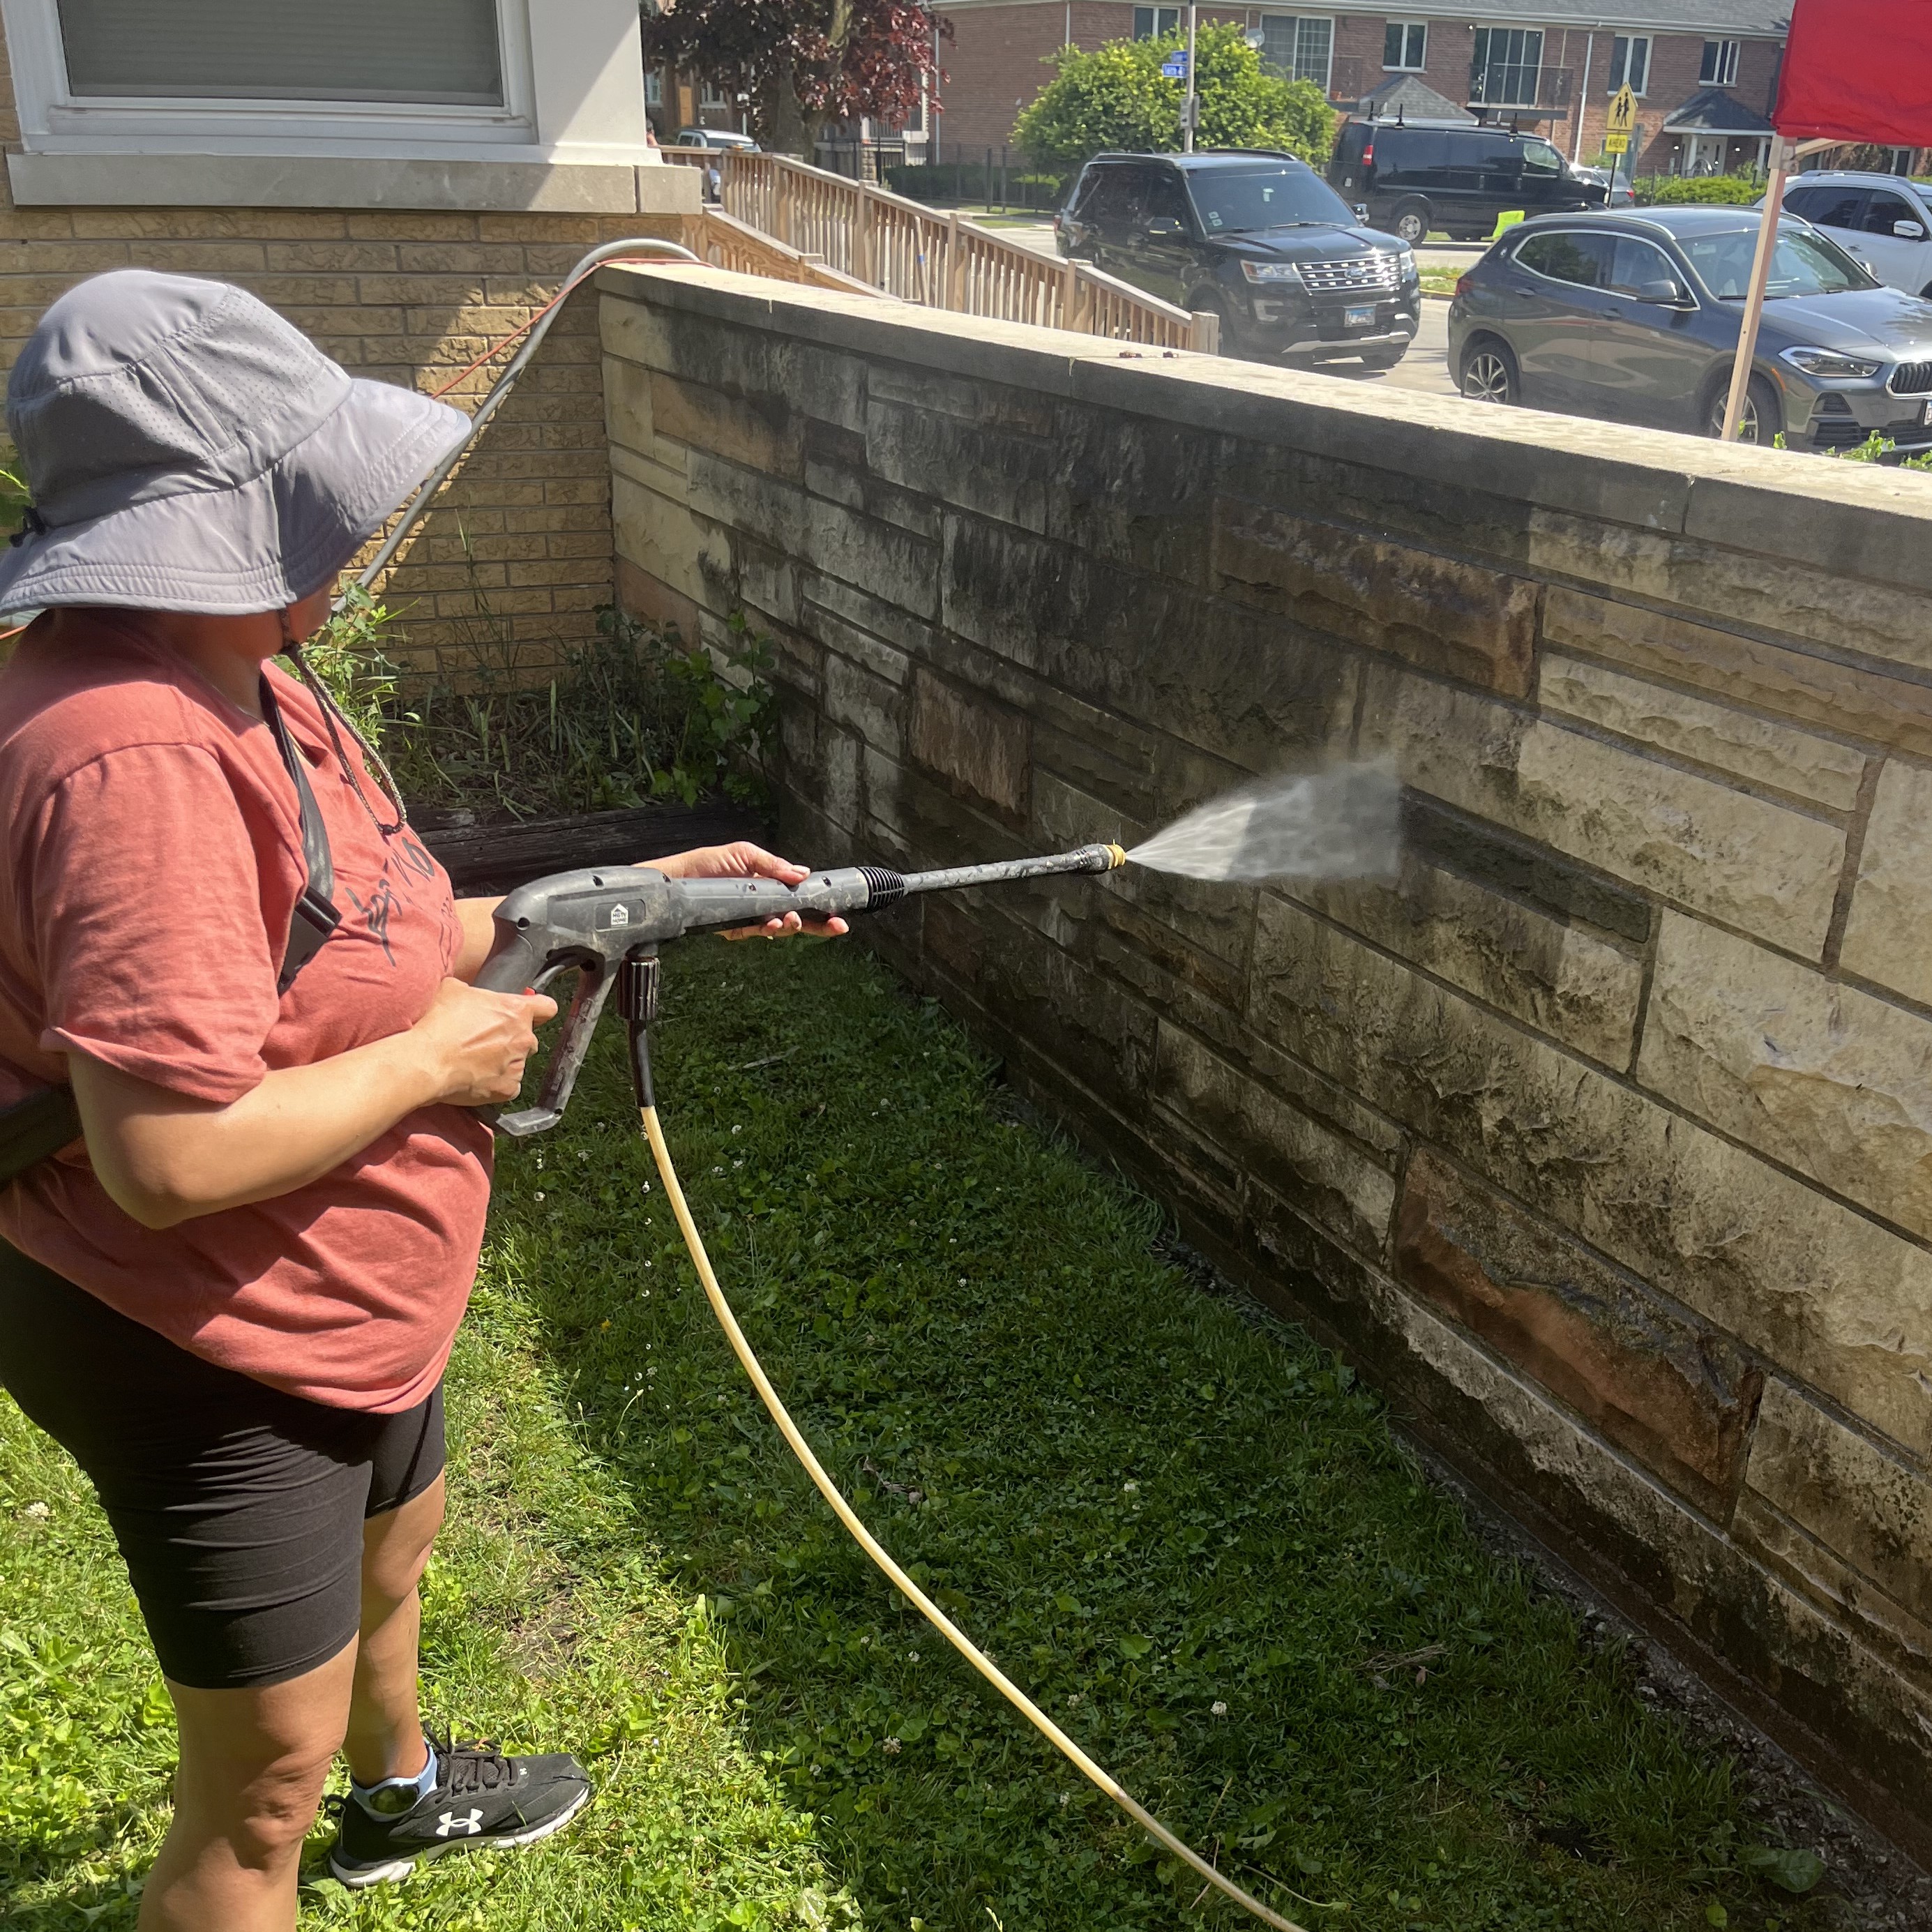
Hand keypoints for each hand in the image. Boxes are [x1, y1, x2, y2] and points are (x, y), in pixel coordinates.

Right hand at [411, 978, 558, 1106]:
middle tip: (486, 1041)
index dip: (538, 1010)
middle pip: (529, 1038)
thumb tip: (470, 993)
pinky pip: (509, 1086)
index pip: (547, 1008)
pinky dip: (497, 1083)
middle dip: (512, 1039)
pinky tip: (477, 1078)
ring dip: (503, 1062)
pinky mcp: (508, 1089)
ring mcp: (518, 1065)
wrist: (426, 1061)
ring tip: (475, 1061)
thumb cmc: (439, 1024)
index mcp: (516, 1010)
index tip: (530, 1014)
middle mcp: (524, 1037)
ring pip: (518, 1062)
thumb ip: (473, 990)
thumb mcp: (453, 990)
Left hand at [643, 841, 849, 940]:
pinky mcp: (736, 928)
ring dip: (790, 927)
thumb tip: (803, 872)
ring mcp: (752, 919)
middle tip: (833, 925)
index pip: (802, 901)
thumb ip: (774, 865)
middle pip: (798, 920)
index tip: (839, 916)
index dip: (822, 910)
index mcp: (773, 886)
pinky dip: (766, 930)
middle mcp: (766, 905)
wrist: (680, 876)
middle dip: (817, 926)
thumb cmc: (711, 862)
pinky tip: (773, 925)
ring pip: (779, 929)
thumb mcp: (745, 854)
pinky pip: (755, 933)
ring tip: (792, 921)